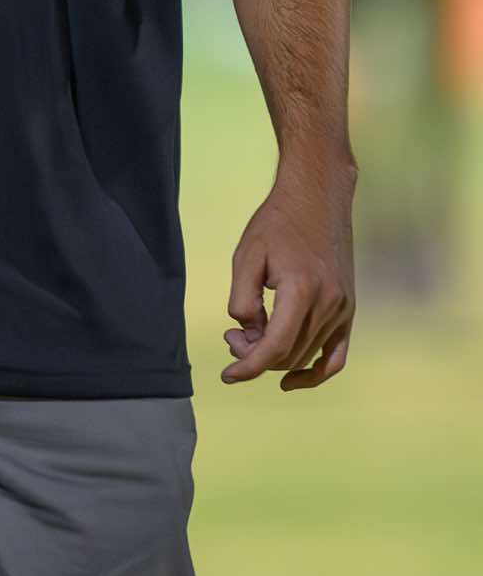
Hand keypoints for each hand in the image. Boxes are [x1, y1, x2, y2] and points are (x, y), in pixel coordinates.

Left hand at [221, 164, 355, 391]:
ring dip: (275, 358)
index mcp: (302, 290)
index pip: (274, 348)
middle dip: (254, 355)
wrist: (318, 197)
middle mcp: (329, 305)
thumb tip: (249, 333)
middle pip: (288, 354)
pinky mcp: (349, 309)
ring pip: (306, 355)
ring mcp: (343, 309)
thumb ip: (243, 300)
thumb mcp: (246, 256)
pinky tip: (291, 378)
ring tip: (250, 336)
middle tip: (232, 335)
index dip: (248, 367)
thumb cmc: (277, 222)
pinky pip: (336, 356)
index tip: (227, 376)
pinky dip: (315, 372)